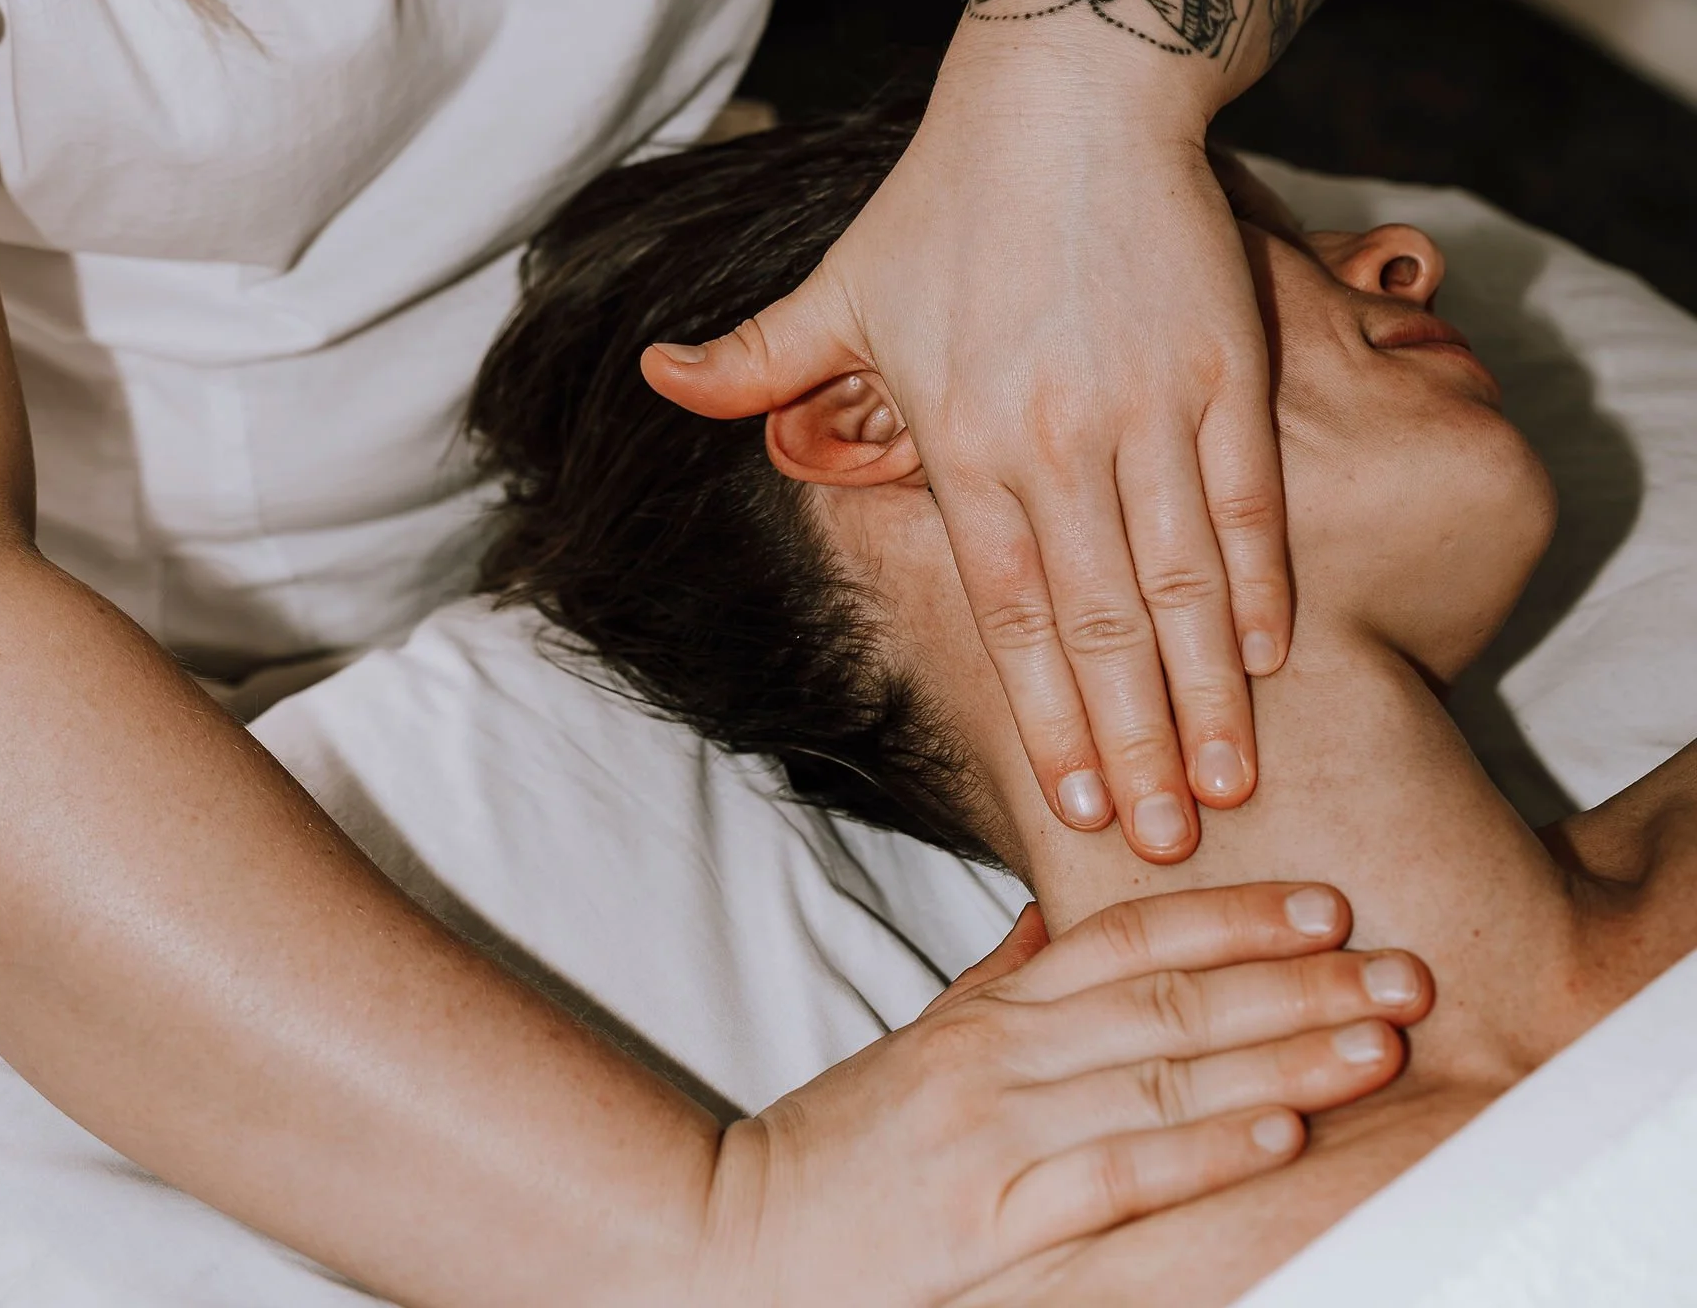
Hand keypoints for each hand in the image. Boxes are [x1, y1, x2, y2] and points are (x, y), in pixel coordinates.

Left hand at [643, 45, 1289, 854]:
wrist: (1068, 93)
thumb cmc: (946, 193)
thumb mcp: (840, 282)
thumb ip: (758, 359)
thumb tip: (652, 378)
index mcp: (961, 437)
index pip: (1006, 612)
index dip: (1043, 717)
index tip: (1072, 807)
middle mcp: (1055, 437)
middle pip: (1101, 624)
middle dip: (1134, 746)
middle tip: (1161, 850)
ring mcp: (1148, 403)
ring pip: (1184, 580)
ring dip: (1209, 695)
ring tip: (1230, 787)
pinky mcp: (1224, 363)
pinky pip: (1248, 500)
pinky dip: (1264, 584)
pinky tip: (1273, 658)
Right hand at [691, 883, 1425, 1307]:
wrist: (737, 1233)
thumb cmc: (841, 1150)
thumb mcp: (922, 1043)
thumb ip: (998, 978)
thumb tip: (1058, 914)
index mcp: (995, 1010)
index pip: (1133, 937)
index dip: (1236, 918)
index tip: (1330, 906)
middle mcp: (1005, 1056)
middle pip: (1173, 999)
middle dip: (1298, 984)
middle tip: (1402, 970)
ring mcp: (1001, 1134)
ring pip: (1163, 1078)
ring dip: (1282, 1057)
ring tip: (1376, 1043)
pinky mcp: (996, 1220)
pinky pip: (1116, 1175)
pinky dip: (1203, 1152)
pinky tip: (1278, 1132)